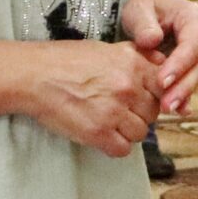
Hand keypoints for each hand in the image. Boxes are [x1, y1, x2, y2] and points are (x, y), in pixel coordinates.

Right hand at [20, 42, 162, 157]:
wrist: (33, 75)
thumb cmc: (65, 60)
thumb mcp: (106, 48)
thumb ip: (137, 56)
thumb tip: (161, 62)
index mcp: (133, 65)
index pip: (164, 88)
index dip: (154, 95)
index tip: (142, 99)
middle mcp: (128, 88)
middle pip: (153, 113)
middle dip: (139, 114)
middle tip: (119, 111)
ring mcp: (114, 112)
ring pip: (140, 133)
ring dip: (127, 131)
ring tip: (108, 122)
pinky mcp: (98, 133)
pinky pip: (122, 149)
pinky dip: (114, 146)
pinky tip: (102, 136)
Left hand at [121, 0, 197, 113]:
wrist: (150, 11)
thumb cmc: (145, 7)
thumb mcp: (139, 7)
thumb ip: (143, 23)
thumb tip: (152, 40)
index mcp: (193, 17)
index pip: (192, 42)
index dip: (180, 63)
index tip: (162, 81)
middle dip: (184, 85)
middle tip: (167, 103)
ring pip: (197, 75)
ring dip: (184, 93)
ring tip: (167, 108)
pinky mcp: (194, 65)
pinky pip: (191, 81)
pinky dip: (184, 96)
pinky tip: (177, 110)